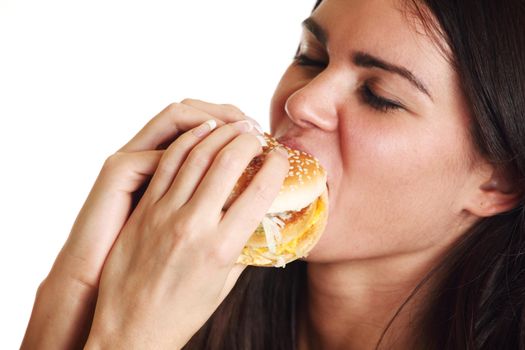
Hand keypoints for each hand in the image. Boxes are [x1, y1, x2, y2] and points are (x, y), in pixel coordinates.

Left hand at [21, 99, 252, 348]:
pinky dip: (188, 141)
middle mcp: (194, 225)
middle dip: (248, 139)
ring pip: (196, 155)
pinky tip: (201, 132)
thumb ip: (244, 248)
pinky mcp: (145, 209)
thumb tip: (261, 221)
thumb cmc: (182, 312)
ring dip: (220, 133)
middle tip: (259, 133)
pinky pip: (167, 163)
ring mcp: (165, 214)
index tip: (282, 156)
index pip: (259, 192)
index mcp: (222, 248)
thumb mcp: (225, 284)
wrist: (131, 329)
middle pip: (227, 162)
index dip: (276, 166)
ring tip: (235, 125)